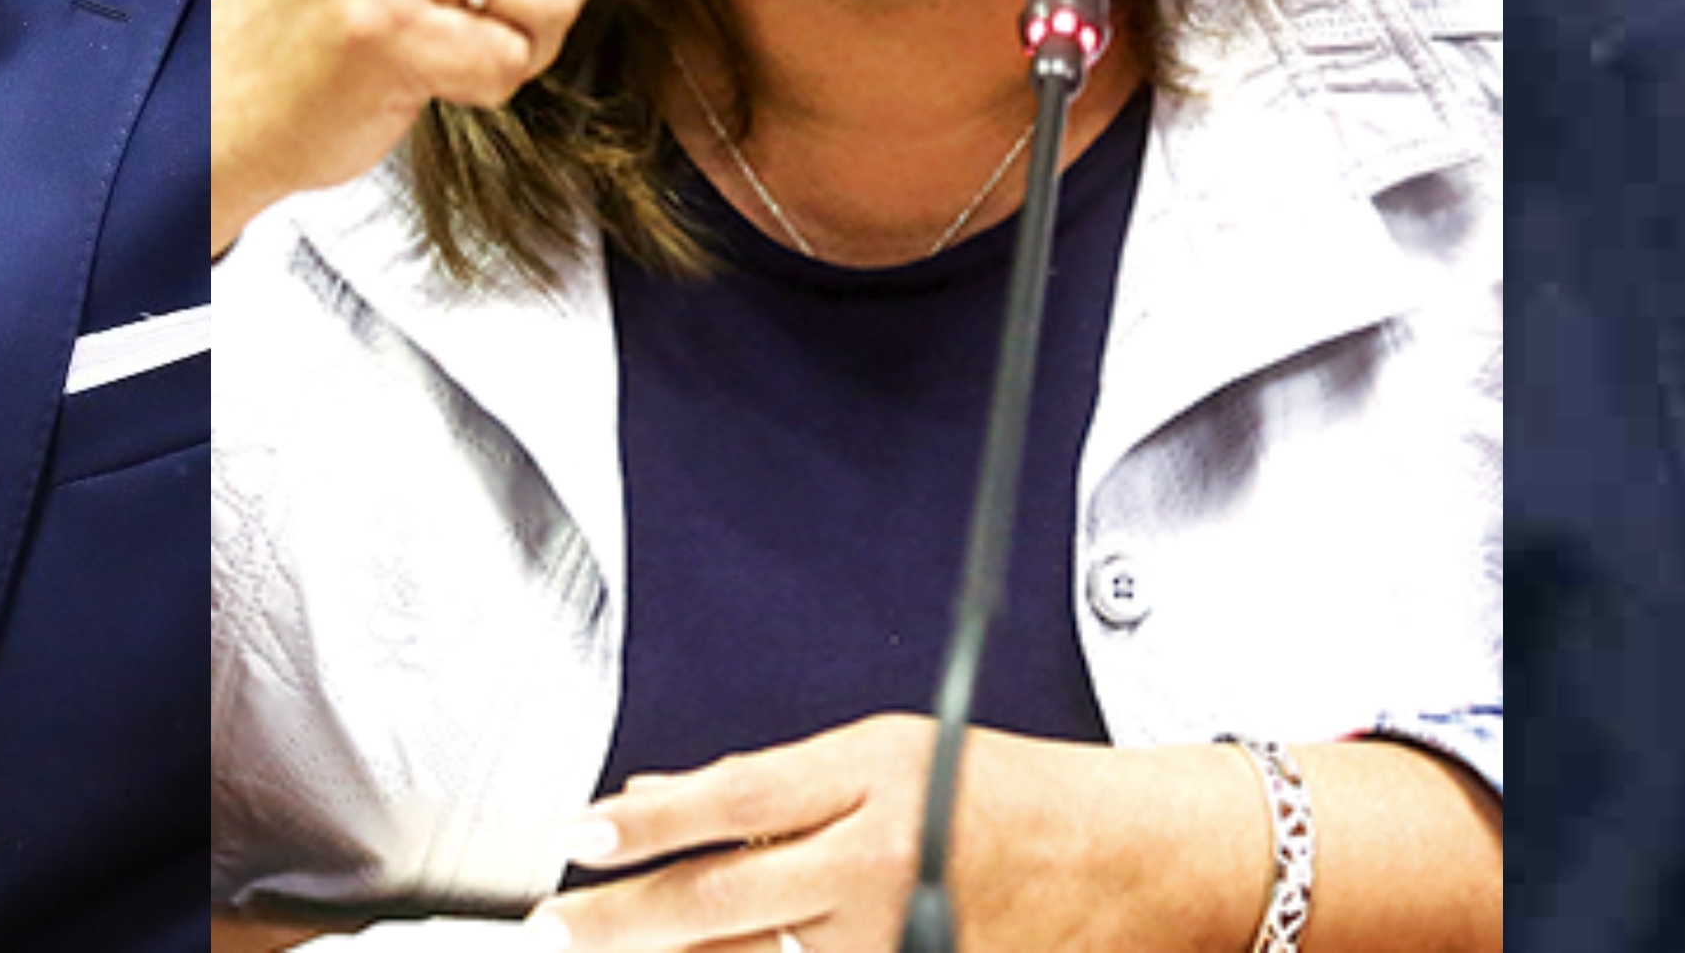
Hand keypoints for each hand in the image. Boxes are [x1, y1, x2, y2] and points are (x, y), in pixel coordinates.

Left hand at [534, 716, 1256, 952]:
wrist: (1130, 864)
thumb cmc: (1013, 795)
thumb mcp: (892, 751)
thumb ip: (773, 784)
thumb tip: (659, 800)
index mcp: (875, 777)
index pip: (735, 801)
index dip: (648, 825)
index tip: (579, 838)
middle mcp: (881, 860)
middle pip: (724, 902)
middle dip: (624, 922)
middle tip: (554, 929)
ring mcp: (899, 938)